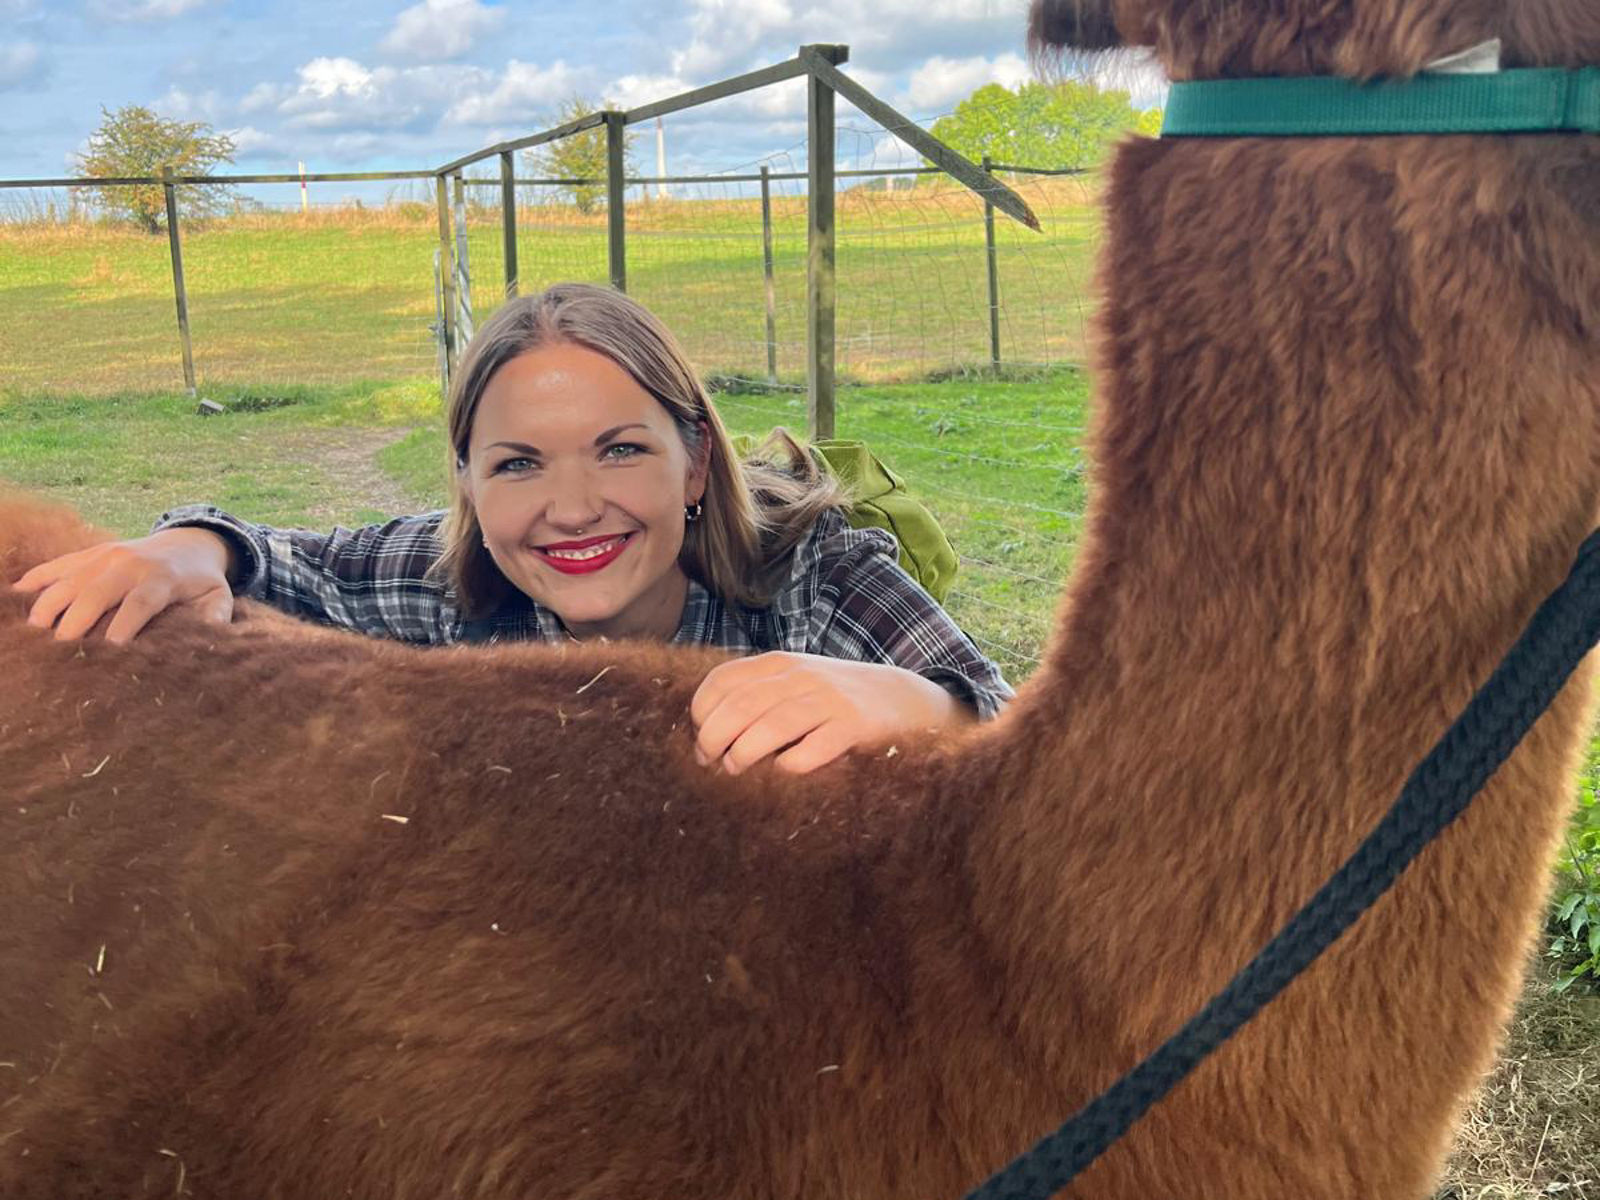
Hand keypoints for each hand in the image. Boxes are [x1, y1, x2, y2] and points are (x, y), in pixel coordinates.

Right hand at [12, 527, 236, 643]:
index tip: (109, 651)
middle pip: (96, 592)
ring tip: (34, 633)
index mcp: (162, 578)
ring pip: (70, 579)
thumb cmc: (202, 580)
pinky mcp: (89, 554)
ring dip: (49, 605)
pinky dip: (36, 579)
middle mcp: (129, 564)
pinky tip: (16, 596)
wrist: (190, 542)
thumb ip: (217, 617)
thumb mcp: (219, 597)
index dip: (124, 625)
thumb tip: (212, 638)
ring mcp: (105, 556)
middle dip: (76, 621)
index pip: (140, 603)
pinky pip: (57, 565)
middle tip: (60, 651)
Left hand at [690, 651, 973, 775]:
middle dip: (714, 739)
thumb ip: (757, 695)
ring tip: (735, 769)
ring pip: (770, 727)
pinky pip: (810, 751)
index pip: (723, 681)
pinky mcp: (854, 727)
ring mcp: (829, 700)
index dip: (702, 712)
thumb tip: (706, 730)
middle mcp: (802, 676)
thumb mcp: (796, 682)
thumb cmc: (836, 698)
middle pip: (740, 706)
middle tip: (710, 762)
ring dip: (743, 754)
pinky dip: (788, 767)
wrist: (904, 698)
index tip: (700, 738)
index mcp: (780, 663)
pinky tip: (783, 772)